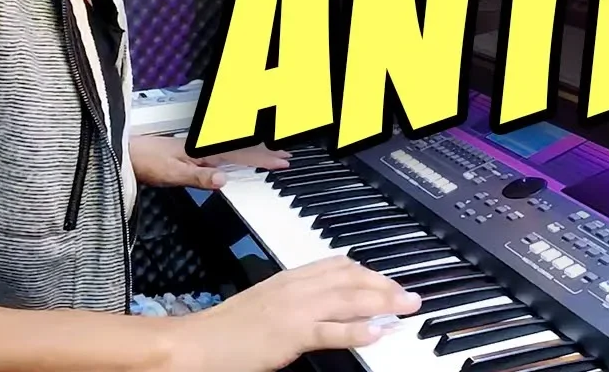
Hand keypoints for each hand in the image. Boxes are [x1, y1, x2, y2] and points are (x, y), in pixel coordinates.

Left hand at [129, 136, 290, 189]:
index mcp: (205, 152)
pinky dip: (239, 155)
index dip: (264, 159)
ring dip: (255, 152)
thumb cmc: (146, 161)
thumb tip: (225, 180)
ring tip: (272, 154)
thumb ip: (199, 177)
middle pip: (242, 149)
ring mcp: (199, 150)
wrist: (126, 153)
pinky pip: (224, 153)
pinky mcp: (193, 154)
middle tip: (286, 156)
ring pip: (235, 150)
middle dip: (266, 152)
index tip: (283, 161)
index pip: (242, 155)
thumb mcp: (173, 174)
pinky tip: (241, 158)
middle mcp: (205, 148)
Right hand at [160, 256, 422, 371]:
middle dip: (384, 285)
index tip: (389, 281)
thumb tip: (324, 307)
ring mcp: (294, 309)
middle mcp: (295, 287)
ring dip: (382, 302)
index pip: (338, 265)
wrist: (197, 342)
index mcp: (289, 278)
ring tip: (406, 308)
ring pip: (347, 299)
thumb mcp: (267, 305)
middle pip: (350, 279)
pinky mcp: (290, 334)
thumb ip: (296, 301)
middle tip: (410, 296)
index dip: (369, 273)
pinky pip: (330, 330)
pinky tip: (376, 332)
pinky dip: (356, 330)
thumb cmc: (227, 330)